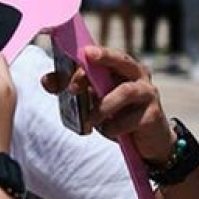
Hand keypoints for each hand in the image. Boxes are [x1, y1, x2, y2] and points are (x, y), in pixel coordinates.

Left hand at [41, 46, 176, 163]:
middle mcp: (138, 75)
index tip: (75, 58)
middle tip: (88, 57)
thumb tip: (45, 80)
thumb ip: (72, 89)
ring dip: (103, 106)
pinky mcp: (153, 115)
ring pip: (125, 91)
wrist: (148, 142)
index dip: (86, 58)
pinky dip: (113, 127)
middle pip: (122, 60)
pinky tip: (109, 132)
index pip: (103, 56)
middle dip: (104, 58)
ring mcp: (148, 93)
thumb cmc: (118, 115)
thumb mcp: (93, 100)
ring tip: (90, 121)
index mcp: (122, 68)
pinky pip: (129, 120)